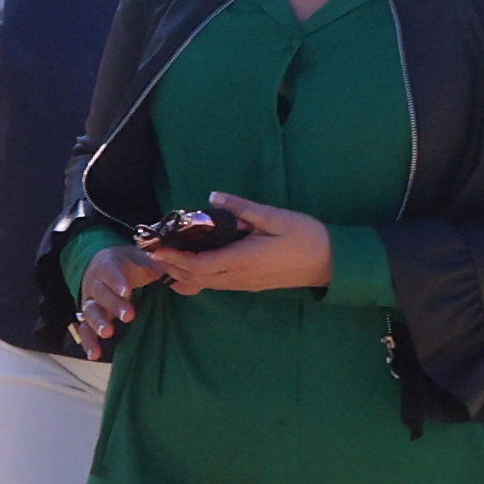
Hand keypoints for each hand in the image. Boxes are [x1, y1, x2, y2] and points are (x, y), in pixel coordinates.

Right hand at [70, 243, 151, 352]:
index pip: (109, 271)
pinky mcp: (90, 317)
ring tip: (108, 332)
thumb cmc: (132, 262)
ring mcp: (91, 300)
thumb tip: (176, 266)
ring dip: (98, 322)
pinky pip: (85, 329)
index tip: (127, 291)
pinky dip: (88, 342)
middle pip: (100, 293)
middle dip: (113, 304)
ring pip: (90, 310)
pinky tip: (95, 354)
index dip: (116, 281)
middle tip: (128, 315)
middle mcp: (95, 282)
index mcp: (108, 264)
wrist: (112, 264)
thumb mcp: (144, 257)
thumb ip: (159, 263)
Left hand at [141, 192, 335, 294]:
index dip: (174, 259)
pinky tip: (186, 269)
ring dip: (181, 273)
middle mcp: (240, 277)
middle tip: (150, 251)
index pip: (199, 265)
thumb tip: (212, 198)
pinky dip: (196, 278)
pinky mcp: (249, 284)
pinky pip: (215, 285)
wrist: (333, 263)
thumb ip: (241, 209)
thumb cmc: (307, 237)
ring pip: (204, 284)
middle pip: (195, 278)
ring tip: (162, 258)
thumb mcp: (275, 217)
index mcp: (243, 260)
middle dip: (170, 267)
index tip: (155, 248)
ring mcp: (244, 284)